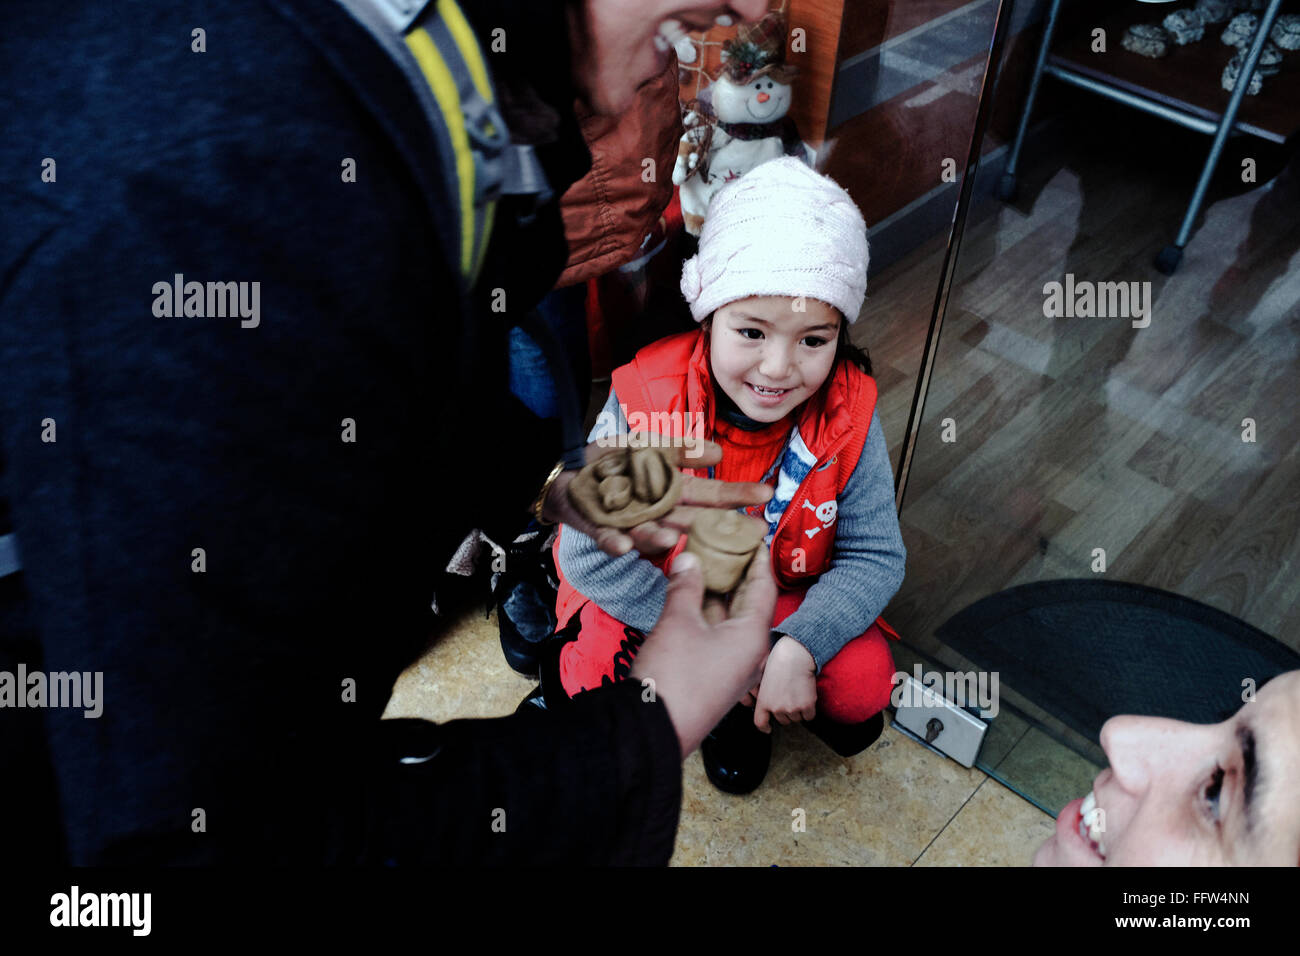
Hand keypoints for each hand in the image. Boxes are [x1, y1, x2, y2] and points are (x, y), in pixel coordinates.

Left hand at [540, 437, 771, 557]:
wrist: (567, 470)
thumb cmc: (611, 460)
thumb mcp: (648, 444)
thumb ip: (679, 448)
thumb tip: (718, 452)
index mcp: (671, 491)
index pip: (709, 495)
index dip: (736, 496)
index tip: (766, 496)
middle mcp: (658, 512)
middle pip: (690, 521)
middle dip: (717, 528)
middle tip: (752, 531)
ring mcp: (631, 524)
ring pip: (650, 535)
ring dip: (658, 538)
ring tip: (667, 538)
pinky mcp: (600, 530)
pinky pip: (608, 540)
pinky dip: (614, 543)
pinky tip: (622, 546)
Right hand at [629, 548, 777, 757]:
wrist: (653, 731)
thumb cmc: (673, 677)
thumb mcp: (677, 622)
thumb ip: (685, 586)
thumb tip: (688, 559)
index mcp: (752, 637)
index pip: (763, 587)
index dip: (758, 559)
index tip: (753, 535)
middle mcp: (750, 652)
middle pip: (748, 603)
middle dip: (736, 572)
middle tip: (724, 543)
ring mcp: (732, 666)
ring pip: (730, 619)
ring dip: (718, 592)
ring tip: (705, 562)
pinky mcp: (714, 675)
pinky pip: (718, 635)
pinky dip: (708, 613)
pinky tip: (691, 596)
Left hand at [752, 636, 816, 732]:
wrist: (795, 655)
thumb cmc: (779, 663)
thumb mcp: (765, 681)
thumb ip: (766, 697)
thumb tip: (772, 711)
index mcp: (763, 702)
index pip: (760, 722)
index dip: (764, 728)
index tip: (768, 729)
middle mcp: (776, 708)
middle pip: (783, 720)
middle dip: (787, 712)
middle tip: (790, 695)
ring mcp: (792, 709)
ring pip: (797, 718)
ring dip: (798, 710)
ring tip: (797, 691)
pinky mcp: (806, 706)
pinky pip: (809, 716)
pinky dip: (810, 709)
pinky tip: (807, 695)